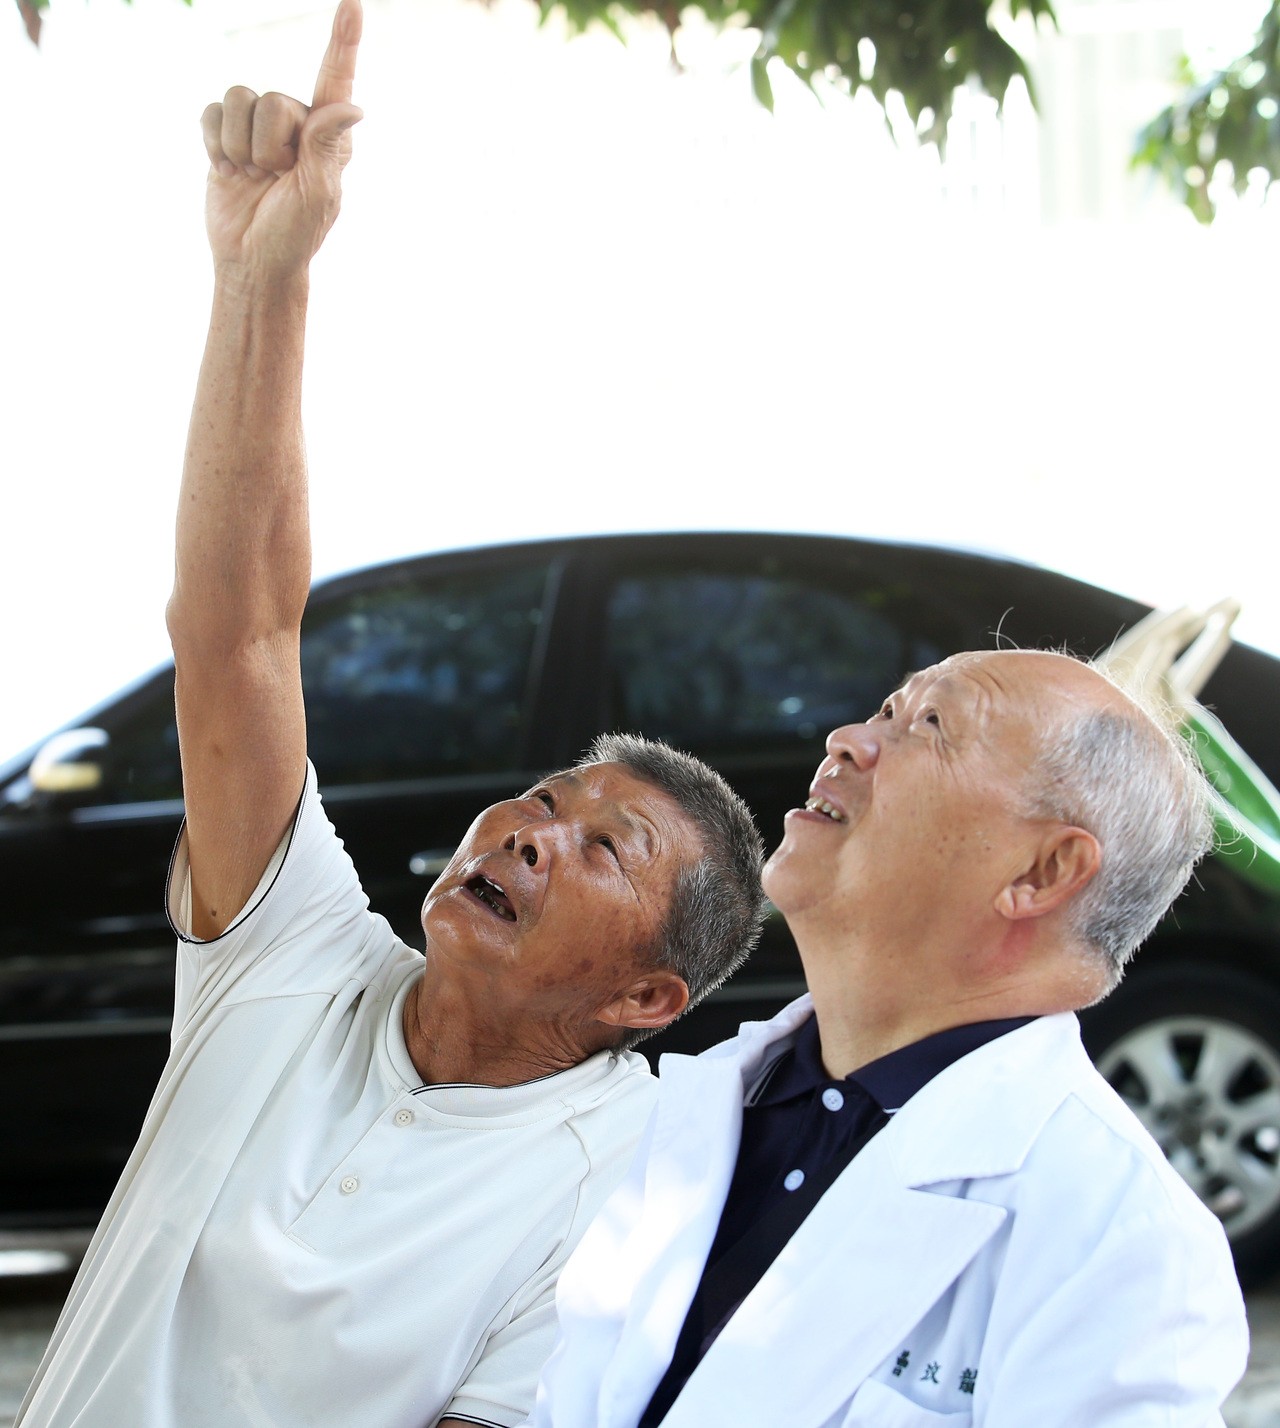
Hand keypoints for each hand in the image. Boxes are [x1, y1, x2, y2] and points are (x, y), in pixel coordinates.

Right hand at [200, 0, 362, 275]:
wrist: (251, 259)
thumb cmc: (293, 235)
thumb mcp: (316, 194)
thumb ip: (326, 146)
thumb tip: (353, 106)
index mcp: (327, 136)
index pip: (335, 79)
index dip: (343, 41)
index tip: (353, 4)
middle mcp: (294, 123)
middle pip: (272, 100)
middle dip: (267, 148)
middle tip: (273, 180)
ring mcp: (258, 127)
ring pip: (238, 100)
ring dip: (239, 147)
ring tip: (251, 177)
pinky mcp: (225, 134)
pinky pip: (211, 114)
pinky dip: (214, 145)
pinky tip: (227, 172)